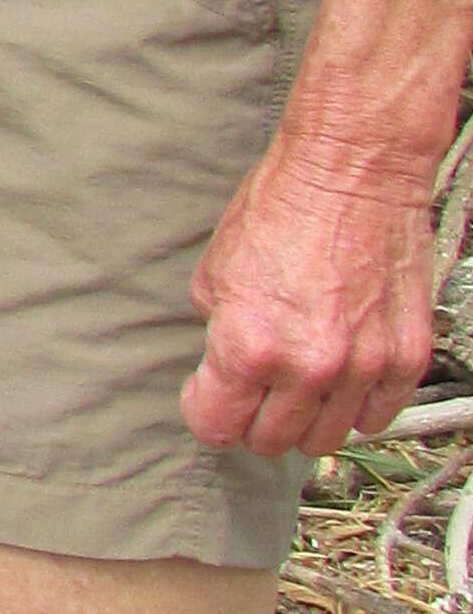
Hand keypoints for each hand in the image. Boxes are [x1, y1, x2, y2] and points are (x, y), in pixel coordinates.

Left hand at [185, 123, 441, 456]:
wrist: (352, 172)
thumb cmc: (282, 209)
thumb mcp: (216, 271)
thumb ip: (217, 332)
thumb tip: (221, 366)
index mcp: (249, 346)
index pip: (215, 427)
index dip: (206, 413)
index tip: (209, 397)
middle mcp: (308, 366)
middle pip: (271, 441)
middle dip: (253, 422)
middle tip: (252, 394)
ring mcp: (363, 366)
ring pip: (326, 439)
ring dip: (305, 421)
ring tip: (297, 390)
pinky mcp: (406, 358)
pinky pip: (379, 417)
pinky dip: (357, 410)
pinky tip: (341, 385)